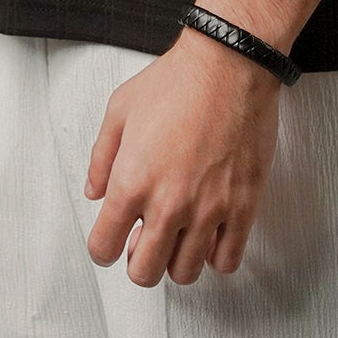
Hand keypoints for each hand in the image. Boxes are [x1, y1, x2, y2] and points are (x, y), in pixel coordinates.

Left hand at [84, 26, 281, 285]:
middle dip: (138, 259)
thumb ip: (101, 157)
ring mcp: (208, 210)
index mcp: (131, 181)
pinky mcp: (242, 207)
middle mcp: (168, 204)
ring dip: (176, 257)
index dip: (104, 247)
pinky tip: (210, 232)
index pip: (104, 248)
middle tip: (145, 237)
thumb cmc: (177, 81)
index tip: (111, 239)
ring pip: (185, 273)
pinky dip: (215, 255)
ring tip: (178, 232)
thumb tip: (95, 191)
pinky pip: (226, 260)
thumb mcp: (120, 108)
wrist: (229, 64)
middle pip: (144, 272)